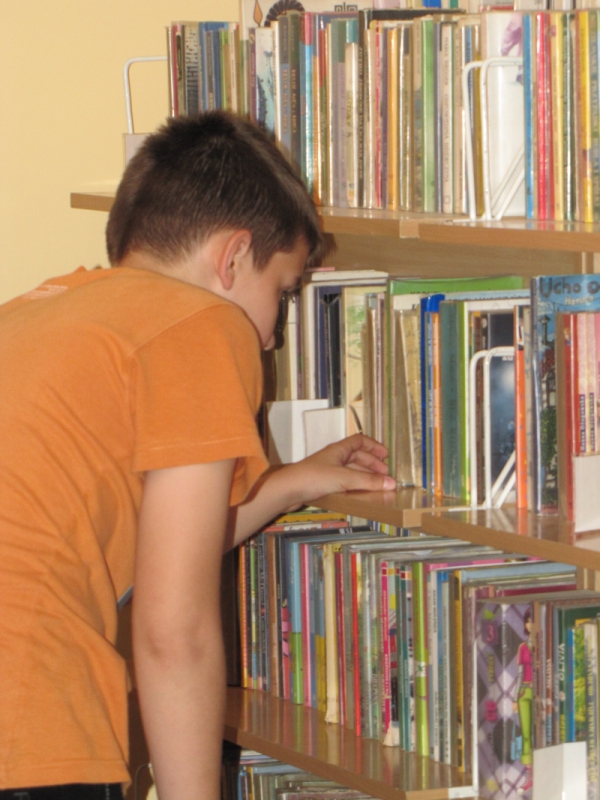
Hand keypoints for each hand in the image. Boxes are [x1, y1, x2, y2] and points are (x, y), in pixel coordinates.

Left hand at [282, 434, 396, 508]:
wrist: (288, 490)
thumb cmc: (315, 478)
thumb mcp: (344, 478)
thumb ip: (368, 481)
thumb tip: (392, 483)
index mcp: (338, 450)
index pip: (359, 441)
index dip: (374, 446)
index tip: (386, 456)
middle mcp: (334, 458)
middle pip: (357, 457)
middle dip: (372, 465)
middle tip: (385, 477)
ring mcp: (328, 471)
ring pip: (351, 471)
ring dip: (364, 477)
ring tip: (377, 487)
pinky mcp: (323, 484)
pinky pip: (344, 482)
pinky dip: (354, 486)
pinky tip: (360, 494)